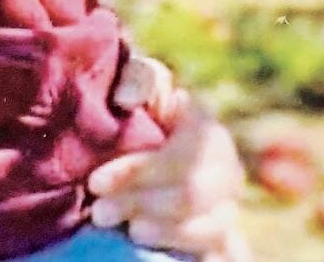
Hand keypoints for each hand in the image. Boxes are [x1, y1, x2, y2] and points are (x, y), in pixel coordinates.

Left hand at [90, 56, 251, 261]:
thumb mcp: (132, 90)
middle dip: (142, 201)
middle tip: (99, 211)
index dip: (140, 170)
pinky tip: (153, 245)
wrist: (137, 167)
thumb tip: (127, 99)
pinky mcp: (224, 240)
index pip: (185, 150)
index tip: (96, 182)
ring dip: (162, 230)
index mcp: (206, 129)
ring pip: (211, 226)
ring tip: (124, 229)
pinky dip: (190, 249)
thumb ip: (138, 79)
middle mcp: (225, 168)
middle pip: (194, 192)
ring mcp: (228, 206)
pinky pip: (224, 251)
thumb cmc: (132, 121)